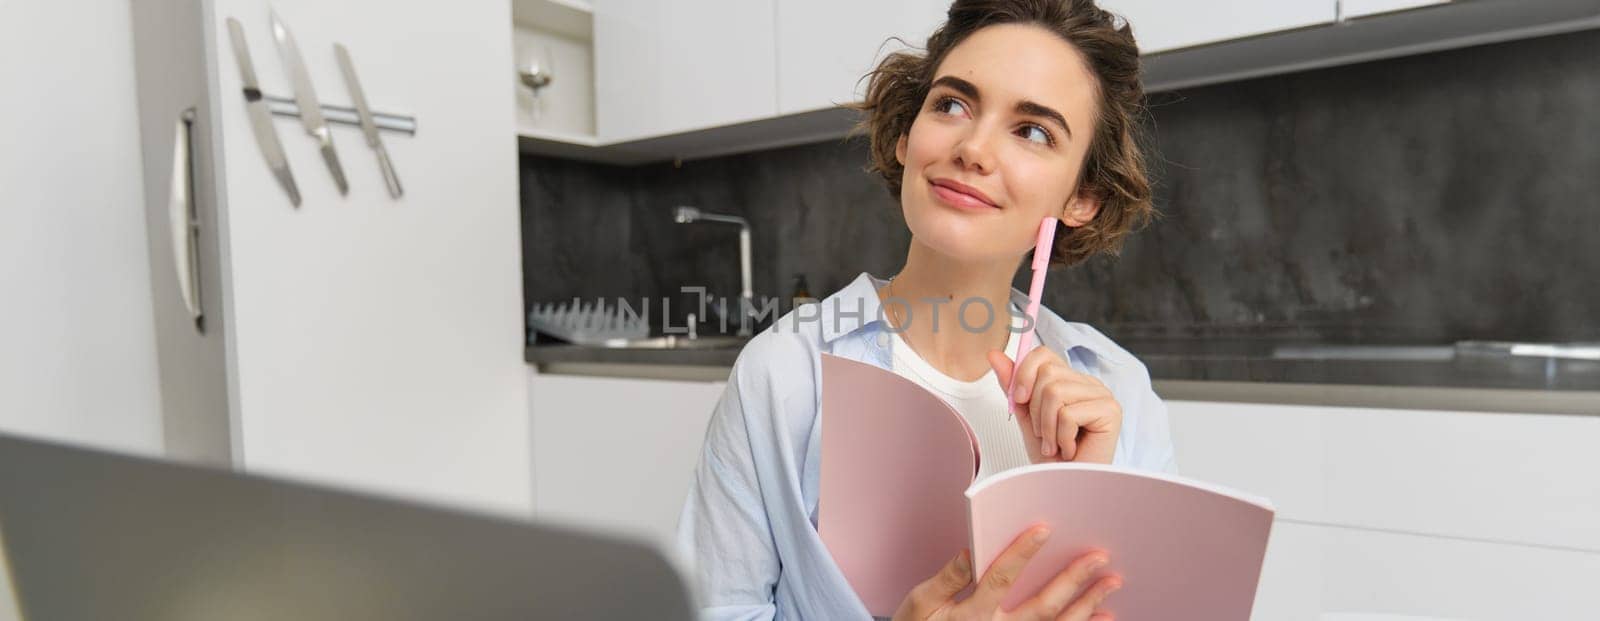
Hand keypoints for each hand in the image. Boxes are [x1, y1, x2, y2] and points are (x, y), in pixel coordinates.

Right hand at [892, 526, 1121, 620]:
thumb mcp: (920, 604)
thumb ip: (947, 579)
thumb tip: (970, 552)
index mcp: (971, 615)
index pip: (1000, 579)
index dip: (1021, 554)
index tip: (1043, 529)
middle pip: (1041, 606)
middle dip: (1072, 580)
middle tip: (1099, 557)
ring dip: (1087, 605)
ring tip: (1111, 583)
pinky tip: (1102, 616)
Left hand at [987, 347, 1121, 463]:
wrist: (1065, 488)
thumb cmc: (1050, 457)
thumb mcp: (1025, 416)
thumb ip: (1013, 385)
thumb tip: (994, 354)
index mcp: (1071, 380)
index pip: (1043, 354)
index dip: (1024, 374)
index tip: (1017, 400)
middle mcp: (1089, 383)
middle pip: (1047, 373)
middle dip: (1035, 409)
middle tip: (1043, 434)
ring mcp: (1103, 395)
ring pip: (1055, 393)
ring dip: (1047, 427)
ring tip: (1054, 445)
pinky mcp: (1111, 411)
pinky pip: (1068, 414)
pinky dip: (1061, 438)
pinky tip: (1069, 450)